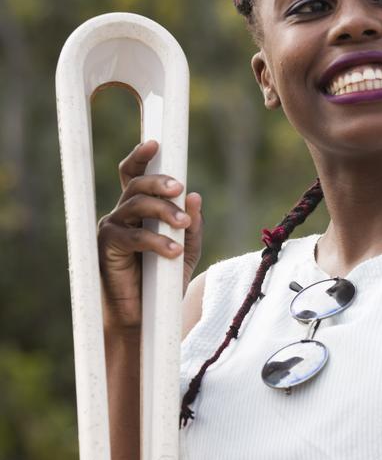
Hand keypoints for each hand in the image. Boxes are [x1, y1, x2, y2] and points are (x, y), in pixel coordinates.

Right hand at [98, 140, 203, 330]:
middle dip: (159, 183)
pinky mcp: (108, 248)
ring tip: (183, 225)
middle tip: (179, 189)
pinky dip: (156, 242)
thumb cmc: (164, 280)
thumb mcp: (186, 250)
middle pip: (136, 185)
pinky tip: (173, 251)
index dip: (141, 157)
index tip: (155, 143)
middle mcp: (122, 214)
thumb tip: (195, 197)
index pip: (136, 176)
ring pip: (135, 206)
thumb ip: (192, 225)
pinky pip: (133, 236)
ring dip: (163, 212)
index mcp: (139, 210)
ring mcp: (112, 229)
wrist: (146, 316)